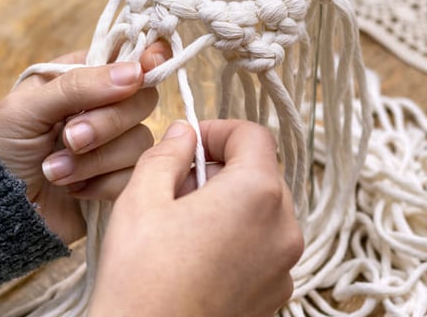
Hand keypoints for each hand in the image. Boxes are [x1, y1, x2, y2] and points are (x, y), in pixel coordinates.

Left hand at [0, 44, 170, 243]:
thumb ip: (80, 86)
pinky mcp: (119, 181)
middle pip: (142, 101)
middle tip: (69, 139)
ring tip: (54, 172)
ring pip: (140, 142)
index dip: (147, 60)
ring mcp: (115, 146)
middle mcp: (106, 107)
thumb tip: (136, 72)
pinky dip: (102, 185)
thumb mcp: (27, 108)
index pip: (130, 59)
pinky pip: (136, 176)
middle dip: (106, 124)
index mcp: (84, 77)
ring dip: (95, 160)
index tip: (143, 70)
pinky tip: (74, 189)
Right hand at [90, 120, 303, 316]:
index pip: (254, 136)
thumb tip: (184, 133)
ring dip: (229, 206)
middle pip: (262, 175)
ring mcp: (284, 267)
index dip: (219, 131)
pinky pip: (263, 250)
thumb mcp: (141, 199)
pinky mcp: (275, 295)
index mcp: (257, 194)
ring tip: (184, 227)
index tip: (190, 144)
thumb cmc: (141, 279)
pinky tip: (197, 258)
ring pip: (263, 213)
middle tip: (177, 188)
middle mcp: (284, 229)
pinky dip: (238, 241)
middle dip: (221, 170)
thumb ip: (168, 154)